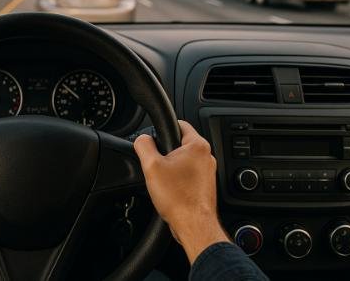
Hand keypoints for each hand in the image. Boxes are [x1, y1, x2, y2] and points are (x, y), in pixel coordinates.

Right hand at [134, 120, 228, 263]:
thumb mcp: (151, 165)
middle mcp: (206, 156)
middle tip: (157, 165)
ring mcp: (208, 172)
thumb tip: (142, 139)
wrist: (193, 224)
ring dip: (172, 168)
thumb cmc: (178, 198)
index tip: (155, 138)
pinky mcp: (205, 185)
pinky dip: (178, 180)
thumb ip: (143, 145)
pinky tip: (171, 190)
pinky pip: (188, 175)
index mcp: (197, 145)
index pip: (179, 124)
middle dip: (165, 152)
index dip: (163, 128)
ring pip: (184, 161)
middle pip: (180, 144)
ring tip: (164, 181)